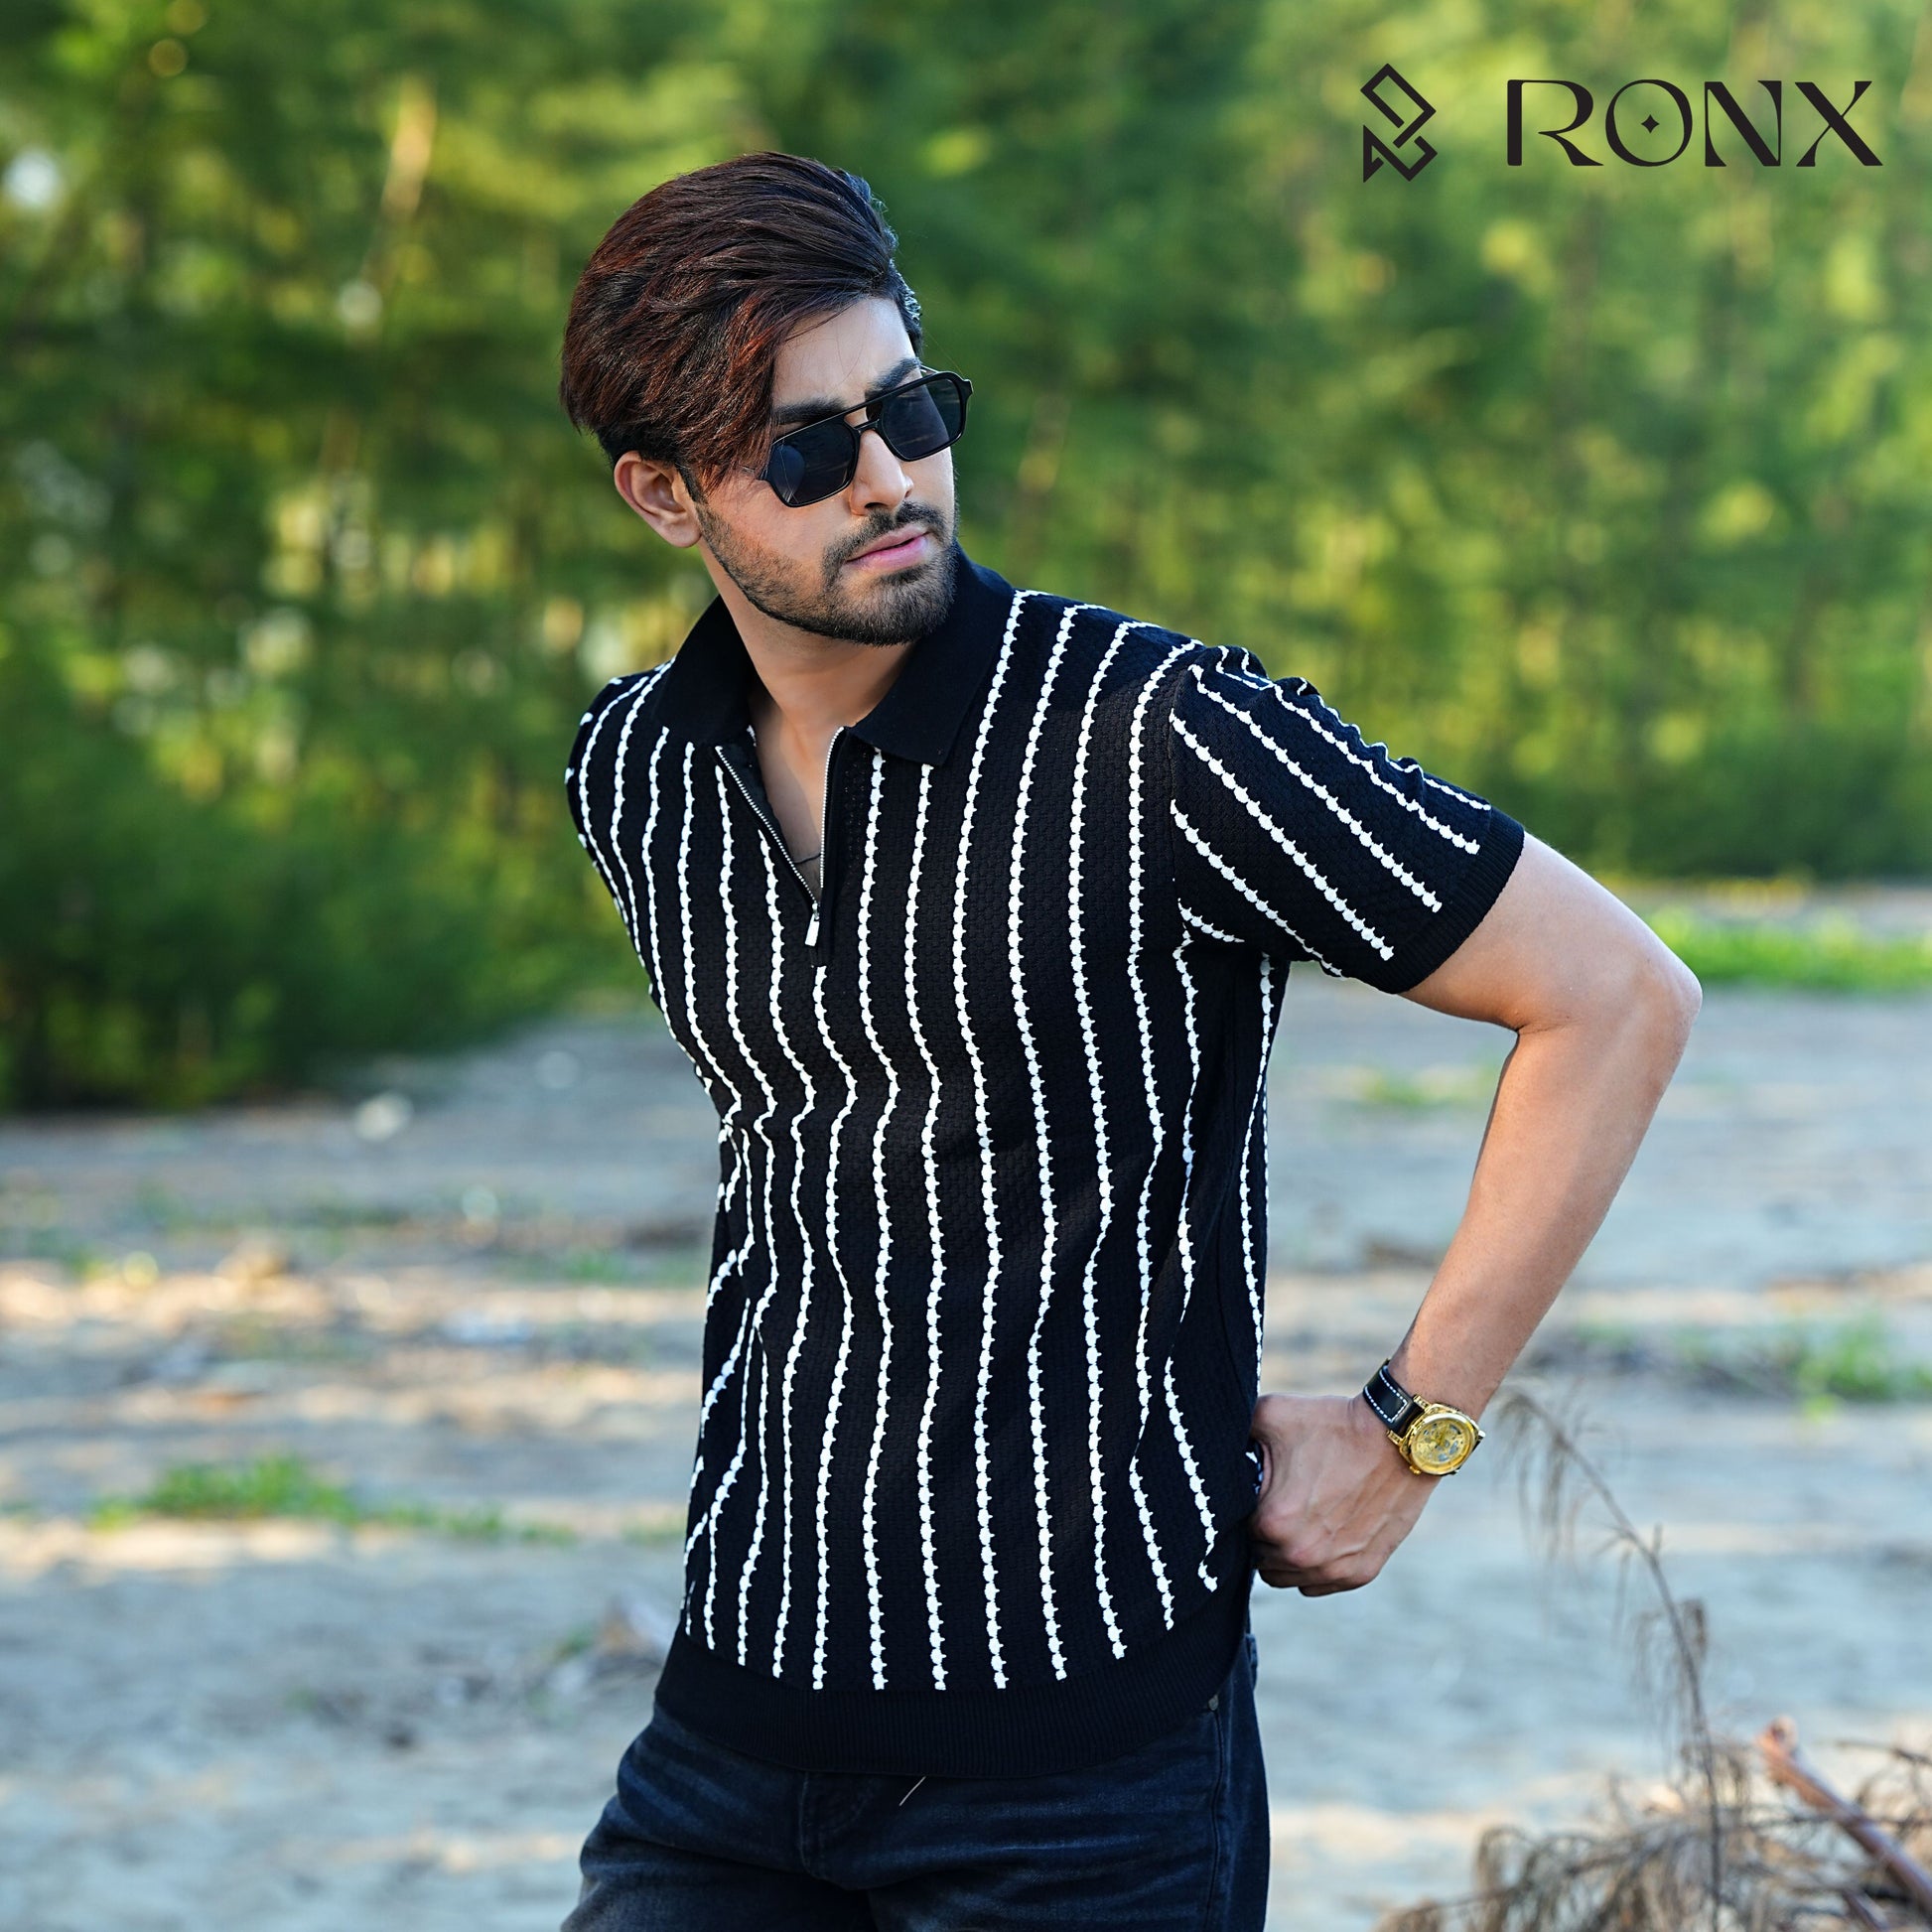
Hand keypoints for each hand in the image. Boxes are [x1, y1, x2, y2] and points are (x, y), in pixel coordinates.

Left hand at [1245, 1391, 1438, 1595]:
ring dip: (1288, 1555)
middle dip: (1266, 1535)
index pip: (1238, 1533)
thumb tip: (1212, 1440)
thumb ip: (1236, 1434)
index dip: (1247, 1511)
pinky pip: (1321, 1584)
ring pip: (1289, 1577)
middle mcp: (1301, 1556)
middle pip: (1261, 1558)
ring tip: (1302, 1519)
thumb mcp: (1271, 1414)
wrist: (1400, 1438)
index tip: (1260, 1493)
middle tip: (1282, 1503)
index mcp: (1272, 1523)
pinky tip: (1323, 1532)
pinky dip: (1318, 1565)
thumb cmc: (1334, 1424)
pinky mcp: (1361, 1572)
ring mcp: (1333, 1569)